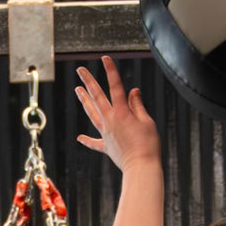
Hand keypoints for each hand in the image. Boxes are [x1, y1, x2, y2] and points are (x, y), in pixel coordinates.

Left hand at [76, 58, 161, 172]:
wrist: (141, 167)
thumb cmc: (148, 144)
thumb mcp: (146, 121)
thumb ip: (137, 106)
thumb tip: (132, 91)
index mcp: (121, 112)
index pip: (115, 87)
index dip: (110, 71)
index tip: (104, 58)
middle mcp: (110, 120)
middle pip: (97, 97)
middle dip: (88, 81)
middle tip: (80, 70)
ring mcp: (106, 133)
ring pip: (92, 114)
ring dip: (84, 101)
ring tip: (77, 90)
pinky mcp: (107, 146)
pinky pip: (95, 143)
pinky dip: (87, 140)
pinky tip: (80, 137)